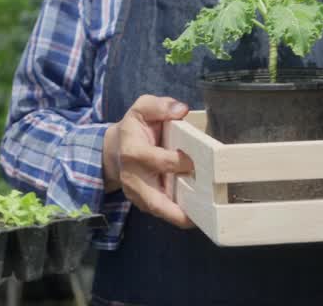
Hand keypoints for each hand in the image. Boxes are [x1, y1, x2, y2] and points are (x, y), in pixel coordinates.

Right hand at [102, 95, 194, 227]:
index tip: (195, 160)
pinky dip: (179, 215)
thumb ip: (160, 106)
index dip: (177, 162)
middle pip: (155, 201)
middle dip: (179, 208)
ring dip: (182, 216)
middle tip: (206, 205)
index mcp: (133, 151)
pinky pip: (163, 213)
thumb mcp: (143, 108)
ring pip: (161, 212)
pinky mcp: (143, 203)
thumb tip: (181, 110)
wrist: (116, 148)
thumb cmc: (135, 128)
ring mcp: (137, 194)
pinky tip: (198, 213)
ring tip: (206, 217)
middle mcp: (132, 177)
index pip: (157, 160)